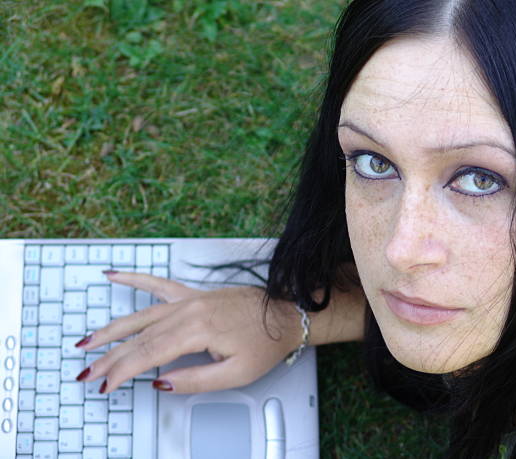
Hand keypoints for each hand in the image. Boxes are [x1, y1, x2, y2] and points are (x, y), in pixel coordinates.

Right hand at [74, 272, 300, 393]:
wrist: (286, 314)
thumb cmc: (266, 342)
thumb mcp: (237, 373)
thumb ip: (196, 380)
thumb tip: (161, 384)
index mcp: (198, 329)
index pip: (148, 354)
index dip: (122, 371)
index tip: (104, 384)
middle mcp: (189, 310)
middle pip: (140, 336)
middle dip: (110, 356)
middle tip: (87, 372)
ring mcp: (190, 299)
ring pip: (142, 314)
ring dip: (113, 328)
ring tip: (87, 339)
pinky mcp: (194, 294)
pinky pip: (159, 284)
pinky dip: (135, 278)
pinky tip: (115, 274)